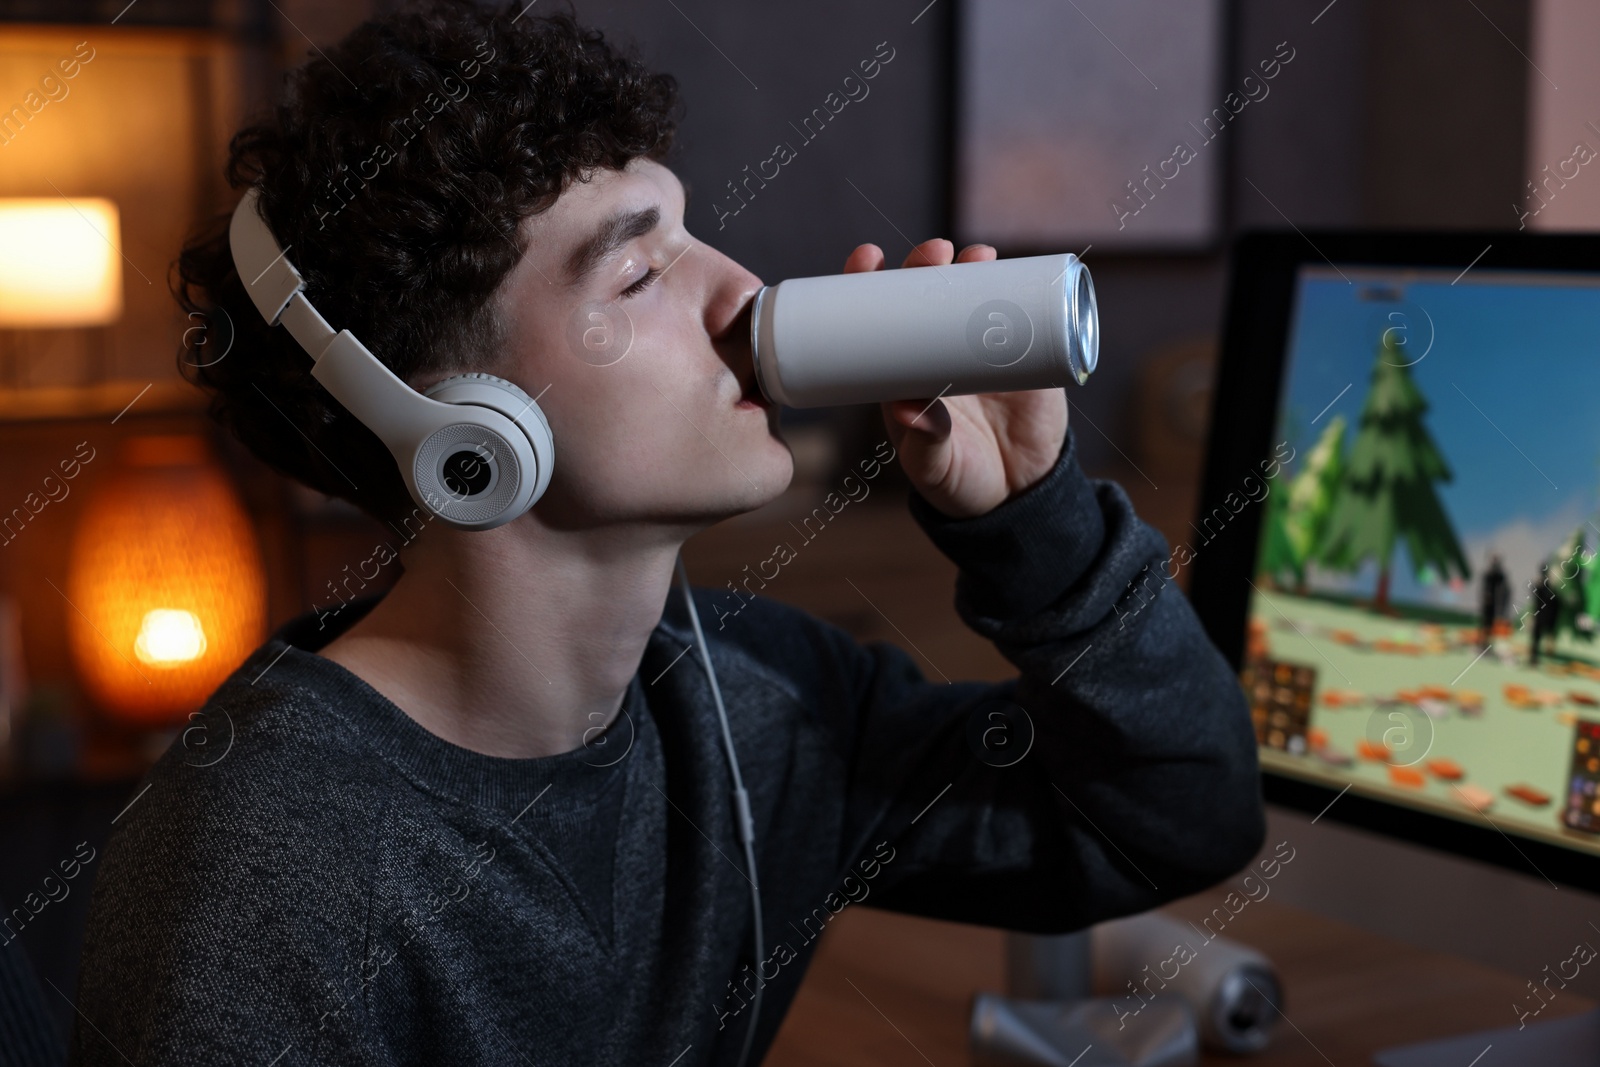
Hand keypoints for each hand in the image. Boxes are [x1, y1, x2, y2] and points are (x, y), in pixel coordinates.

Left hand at [841, 239, 1069, 518]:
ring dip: (971, 268)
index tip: (867, 257)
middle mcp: (937, 351)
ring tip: (975, 256)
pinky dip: (1019, 288)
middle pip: (925, 295)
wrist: (1016, 495)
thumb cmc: (958, 481)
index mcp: (902, 371)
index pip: (878, 317)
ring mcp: (980, 350)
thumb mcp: (934, 467)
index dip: (868, 283)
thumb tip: (910, 410)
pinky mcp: (1023, 356)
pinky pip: (1019, 314)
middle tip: (933, 254)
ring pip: (971, 295)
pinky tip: (1017, 268)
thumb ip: (925, 442)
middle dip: (925, 266)